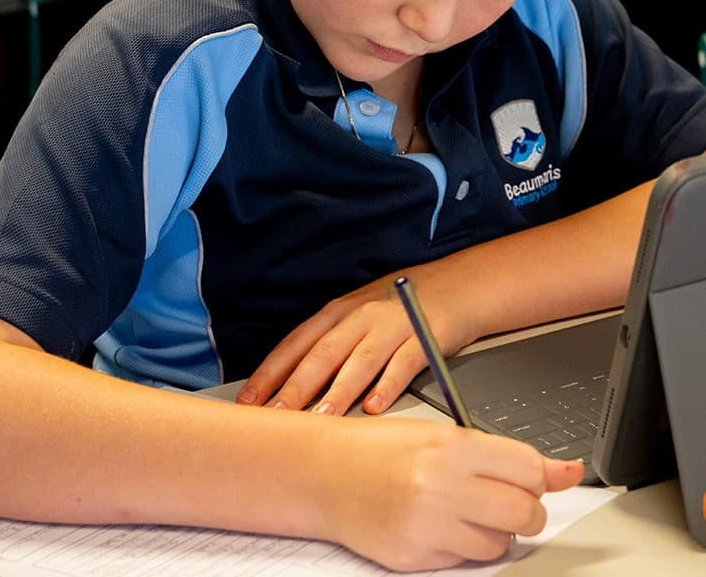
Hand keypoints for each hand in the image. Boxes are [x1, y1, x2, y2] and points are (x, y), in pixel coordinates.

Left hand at [236, 276, 471, 415]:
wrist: (456, 286)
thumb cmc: (399, 307)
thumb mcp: (357, 316)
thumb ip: (329, 346)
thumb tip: (290, 388)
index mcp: (338, 312)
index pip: (296, 344)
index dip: (270, 372)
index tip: (248, 402)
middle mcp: (361, 317)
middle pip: (322, 355)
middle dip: (295, 387)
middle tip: (275, 416)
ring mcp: (393, 326)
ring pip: (359, 362)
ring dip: (337, 392)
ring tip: (320, 419)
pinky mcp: (424, 339)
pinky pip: (403, 365)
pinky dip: (388, 386)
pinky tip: (375, 407)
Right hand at [320, 418, 582, 570]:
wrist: (324, 475)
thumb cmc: (382, 450)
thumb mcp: (446, 436)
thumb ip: (508, 456)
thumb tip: (568, 471)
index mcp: (453, 447)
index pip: (530, 470)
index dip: (535, 477)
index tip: (528, 479)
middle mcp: (441, 487)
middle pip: (524, 513)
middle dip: (527, 511)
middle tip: (507, 501)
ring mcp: (426, 527)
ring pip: (500, 544)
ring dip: (494, 532)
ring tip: (465, 511)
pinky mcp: (414, 558)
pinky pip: (465, 561)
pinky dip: (463, 547)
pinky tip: (439, 525)